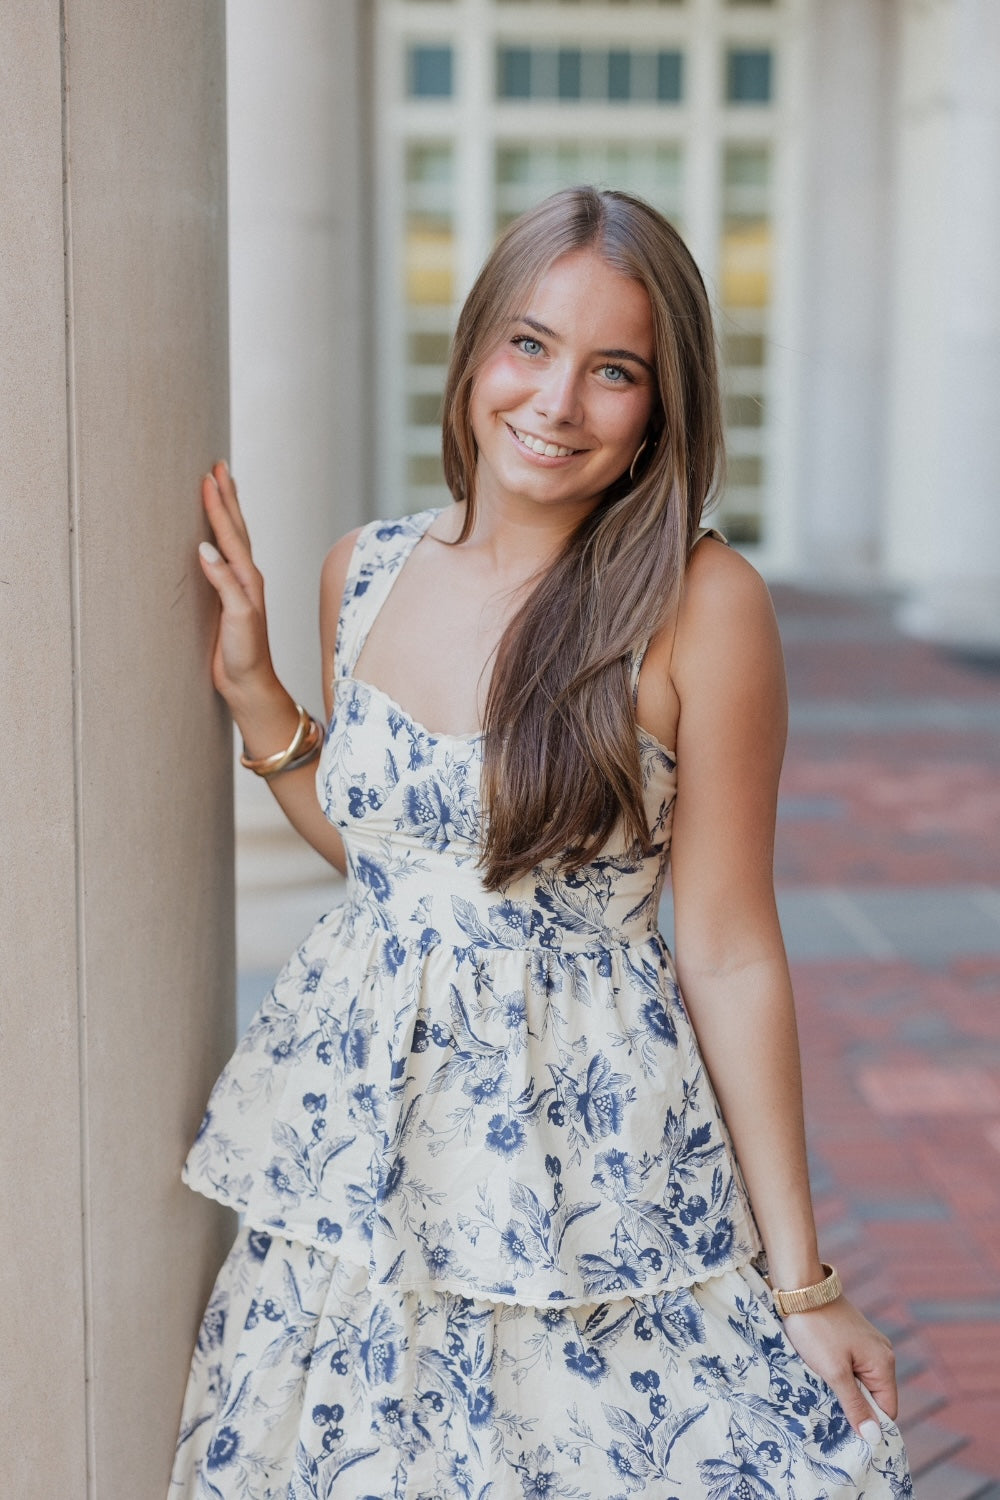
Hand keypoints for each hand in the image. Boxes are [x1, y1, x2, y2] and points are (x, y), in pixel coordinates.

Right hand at [197, 461, 277, 708]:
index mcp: (247, 578)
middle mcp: (245, 578)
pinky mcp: (227, 599)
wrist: (250, 684)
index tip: (208, 477)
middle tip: (218, 466)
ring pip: (231, 539)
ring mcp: (237, 587)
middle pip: (235, 527)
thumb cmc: (246, 655)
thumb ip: (224, 583)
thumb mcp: (237, 618)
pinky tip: (210, 535)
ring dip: (225, 512)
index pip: (229, 534)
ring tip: (218, 488)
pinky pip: (222, 557)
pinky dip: (217, 537)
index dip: (218, 505)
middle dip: (226, 496)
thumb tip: (206, 548)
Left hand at [781, 1295, 896, 1442]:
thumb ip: (854, 1405)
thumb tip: (874, 1437)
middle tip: (831, 1415)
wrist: (800, 1288)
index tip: (847, 1435)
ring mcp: (868, 1344)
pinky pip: (853, 1368)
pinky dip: (841, 1376)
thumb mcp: (834, 1372)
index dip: (871, 1426)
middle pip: (875, 1397)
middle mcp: (882, 1353)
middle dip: (856, 1408)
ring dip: (846, 1392)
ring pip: (862, 1382)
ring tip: (824, 1394)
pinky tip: (823, 1376)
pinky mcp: (853, 1338)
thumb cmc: (817, 1329)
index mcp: (884, 1363)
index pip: (887, 1410)